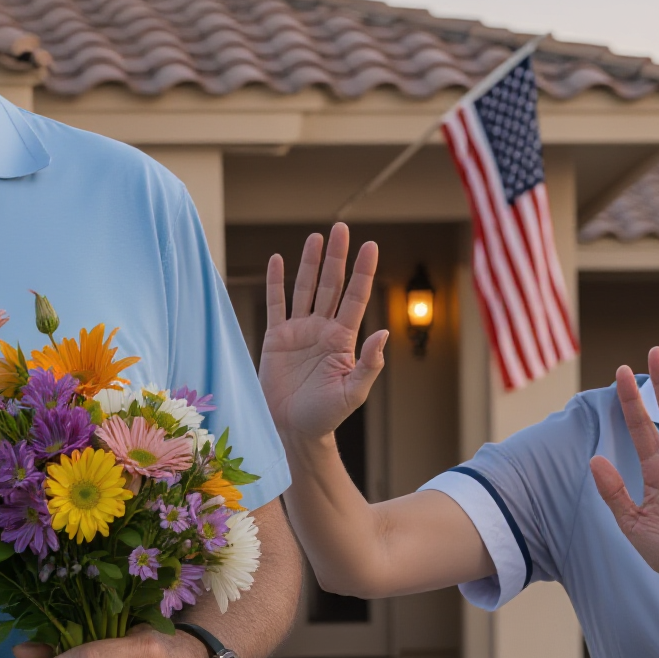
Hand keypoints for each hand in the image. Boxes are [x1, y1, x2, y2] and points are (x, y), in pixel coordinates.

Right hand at [259, 225, 389, 444]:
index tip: (370, 246)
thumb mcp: (352, 393)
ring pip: (305, 289)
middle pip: (331, 285)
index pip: (355, 297)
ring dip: (309, 263)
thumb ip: (368, 364)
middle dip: (336, 257)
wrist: (293, 429)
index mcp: (343, 339)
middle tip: (341, 228)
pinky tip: (278, 260)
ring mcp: (299, 332)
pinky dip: (276, 282)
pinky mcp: (276, 339)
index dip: (362, 271)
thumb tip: (382, 334)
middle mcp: (322, 329)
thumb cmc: (326, 416)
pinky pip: (276, 305)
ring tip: (315, 237)